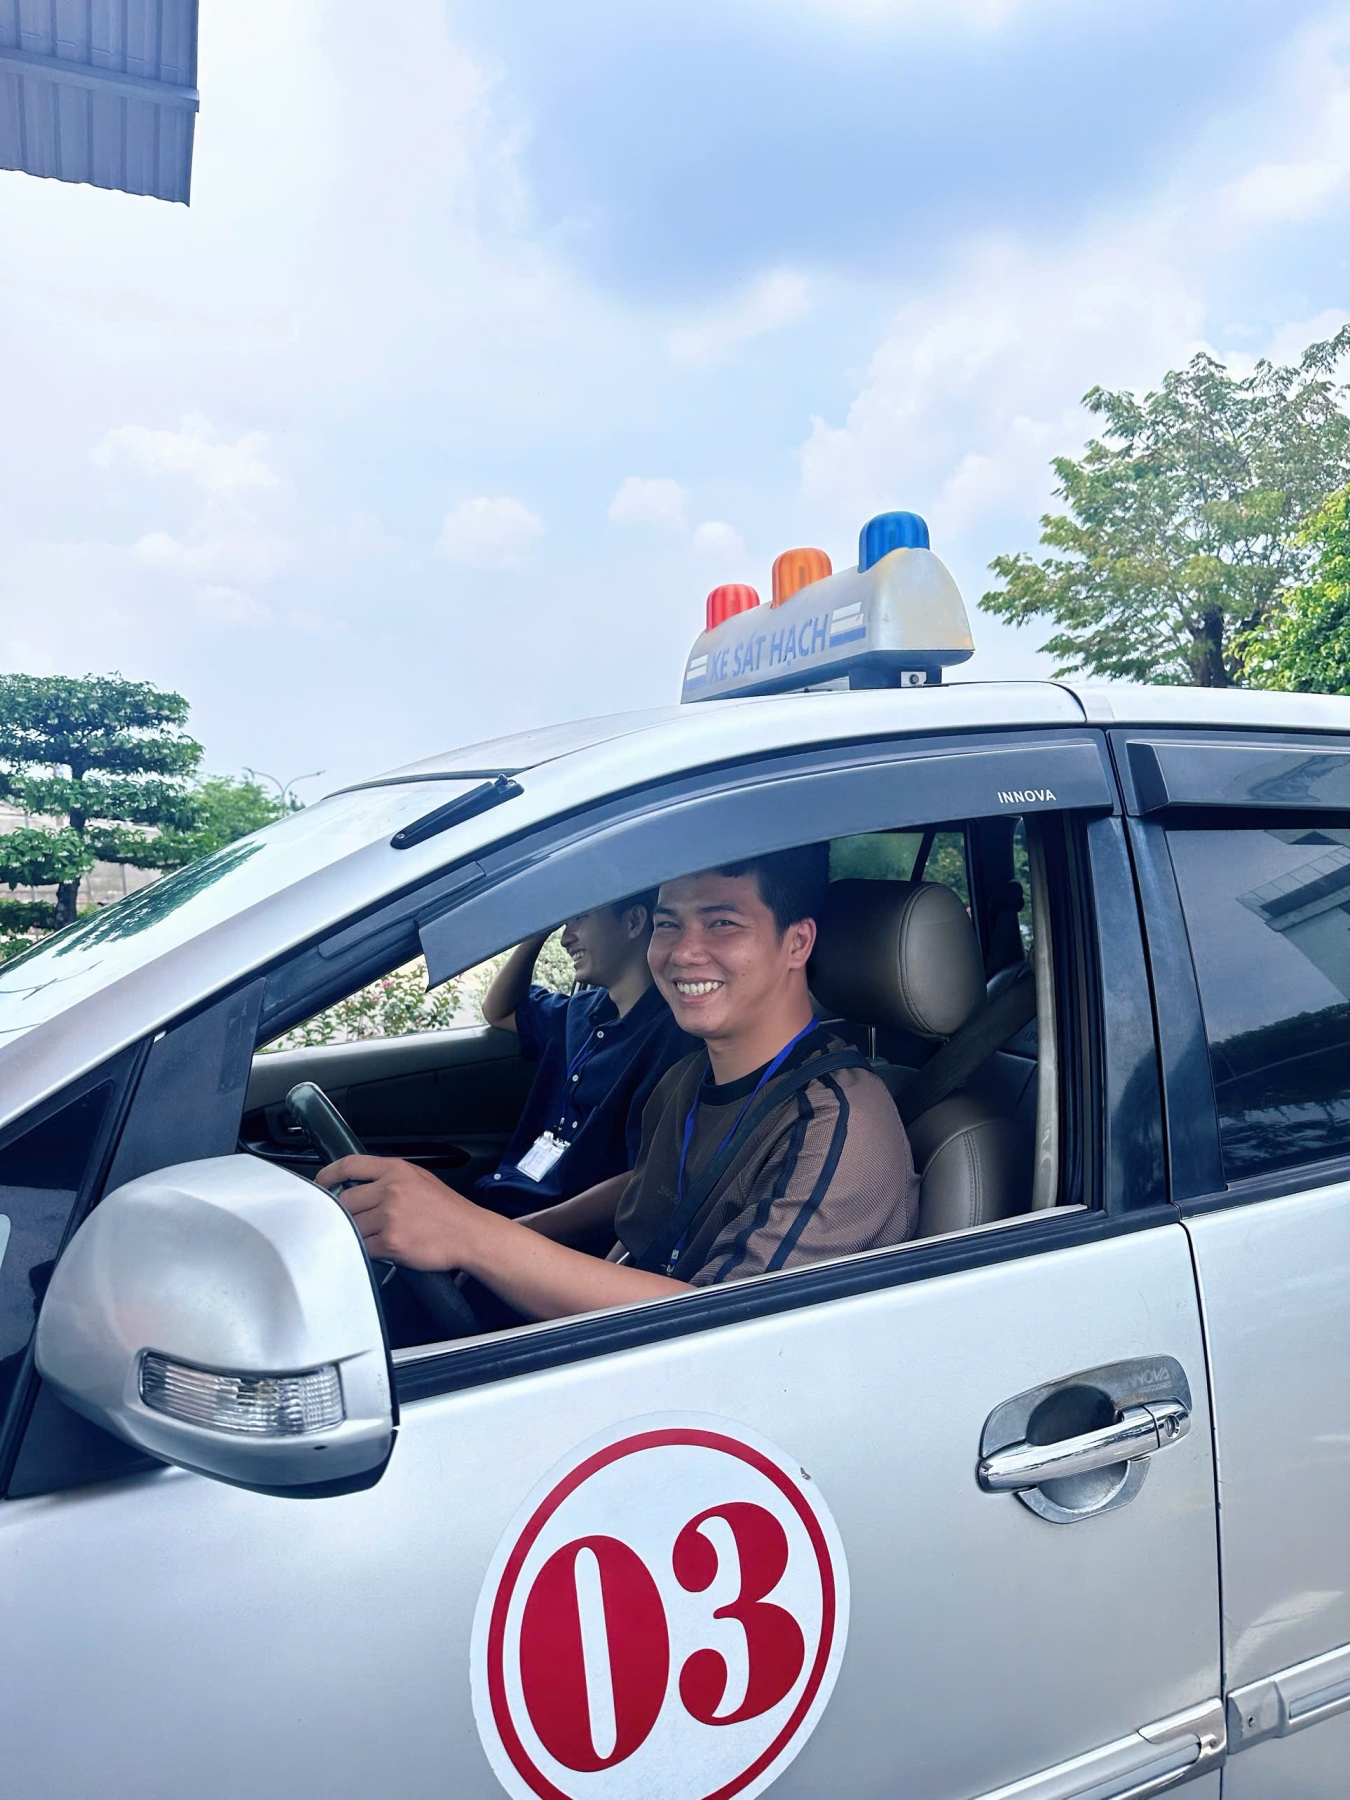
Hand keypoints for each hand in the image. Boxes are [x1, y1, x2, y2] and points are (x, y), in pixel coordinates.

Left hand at [316, 1155, 493, 1270]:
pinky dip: (367, 1249)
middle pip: (345, 1200)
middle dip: (344, 1212)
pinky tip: (380, 1247)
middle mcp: (390, 1190)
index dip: (329, 1174)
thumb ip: (388, 1178)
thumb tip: (358, 1184)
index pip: (349, 1165)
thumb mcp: (420, 1179)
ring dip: (357, 1232)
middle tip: (353, 1218)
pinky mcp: (390, 1242)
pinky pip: (363, 1247)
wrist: (468, 1234)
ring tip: (374, 1234)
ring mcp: (389, 1217)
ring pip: (352, 1225)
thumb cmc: (447, 1210)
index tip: (320, 1183)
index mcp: (396, 1170)